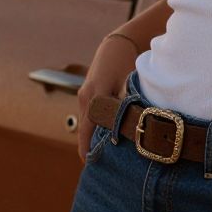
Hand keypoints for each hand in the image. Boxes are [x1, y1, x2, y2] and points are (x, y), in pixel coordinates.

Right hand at [77, 36, 135, 162]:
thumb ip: (124, 104)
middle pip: (84, 128)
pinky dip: (92, 125)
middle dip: (87, 145)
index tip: (88, 161)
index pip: (89, 127)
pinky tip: (99, 136)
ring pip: (85, 121)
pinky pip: (87, 114)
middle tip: (95, 165)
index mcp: (95, 95)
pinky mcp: (86, 93)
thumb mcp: (128, 84)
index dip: (87, 145)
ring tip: (97, 154)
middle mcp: (86, 96)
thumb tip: (125, 125)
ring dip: (89, 136)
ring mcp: (84, 94)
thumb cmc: (126, 64)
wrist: (117, 46)